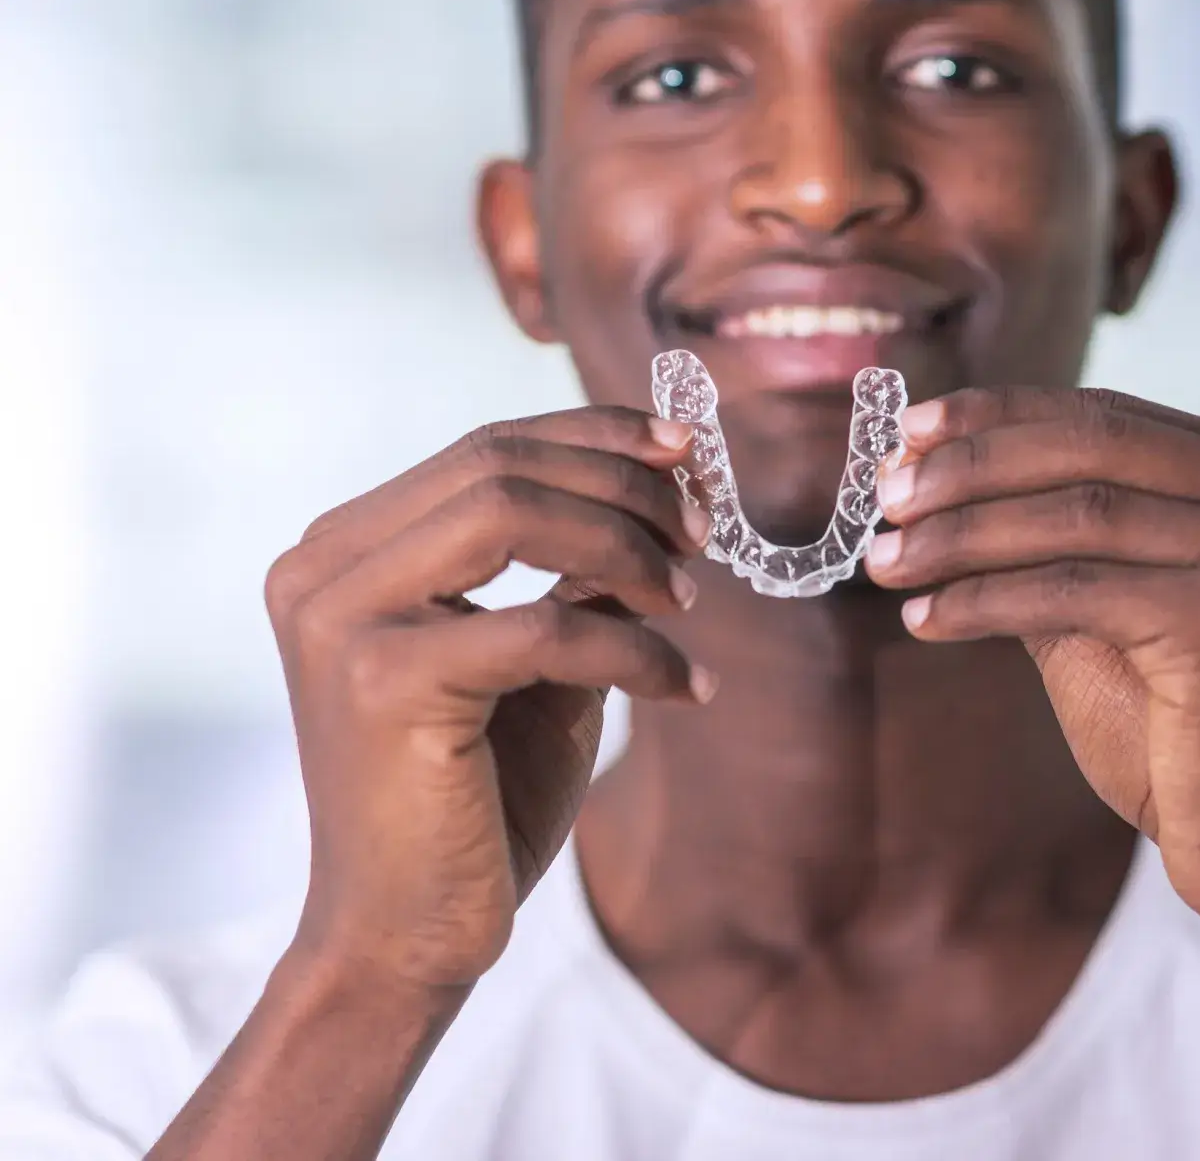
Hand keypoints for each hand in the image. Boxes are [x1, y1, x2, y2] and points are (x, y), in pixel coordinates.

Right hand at [263, 410, 714, 998]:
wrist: (405, 940)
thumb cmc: (475, 796)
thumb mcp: (538, 656)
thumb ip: (576, 569)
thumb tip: (669, 480)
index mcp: (346, 549)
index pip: (485, 447)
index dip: (594, 434)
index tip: (686, 450)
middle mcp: (323, 568)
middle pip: (499, 463)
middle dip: (623, 486)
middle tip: (701, 535)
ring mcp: (340, 621)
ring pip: (511, 512)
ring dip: (625, 547)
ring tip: (686, 601)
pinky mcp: (380, 683)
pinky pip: (542, 625)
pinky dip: (634, 647)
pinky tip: (685, 685)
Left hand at [867, 386, 1199, 945]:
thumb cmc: (1185, 731)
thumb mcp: (1110, 605)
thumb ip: (1044, 533)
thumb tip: (923, 466)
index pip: (1111, 416)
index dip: (1000, 417)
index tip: (908, 430)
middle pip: (1092, 447)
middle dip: (970, 465)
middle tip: (885, 493)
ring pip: (1075, 515)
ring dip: (959, 535)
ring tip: (884, 560)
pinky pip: (1073, 589)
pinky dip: (984, 599)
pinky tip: (925, 617)